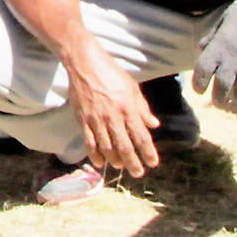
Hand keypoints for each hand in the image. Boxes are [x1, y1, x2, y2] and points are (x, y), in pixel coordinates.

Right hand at [65, 42, 160, 178]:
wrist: (84, 62)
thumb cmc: (111, 72)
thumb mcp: (132, 87)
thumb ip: (143, 108)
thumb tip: (154, 125)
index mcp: (128, 107)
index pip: (141, 136)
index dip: (148, 152)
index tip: (153, 163)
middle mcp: (113, 116)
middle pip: (125, 146)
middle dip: (133, 163)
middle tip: (138, 173)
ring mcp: (97, 119)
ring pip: (107, 147)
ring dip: (115, 160)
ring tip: (121, 166)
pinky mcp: (83, 119)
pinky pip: (89, 142)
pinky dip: (95, 155)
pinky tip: (100, 163)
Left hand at [192, 0, 236, 99]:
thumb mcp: (228, 17)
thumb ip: (214, 35)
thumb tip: (201, 48)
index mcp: (220, 44)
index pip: (202, 70)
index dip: (198, 84)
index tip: (199, 90)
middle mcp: (234, 57)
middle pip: (221, 89)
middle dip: (219, 100)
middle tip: (220, 102)